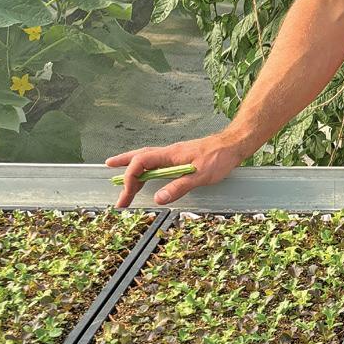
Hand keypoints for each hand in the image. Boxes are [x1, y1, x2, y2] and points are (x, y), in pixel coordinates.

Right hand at [106, 132, 247, 207]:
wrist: (235, 144)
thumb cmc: (220, 158)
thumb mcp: (200, 176)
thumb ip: (179, 187)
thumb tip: (157, 199)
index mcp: (170, 154)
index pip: (141, 163)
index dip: (130, 178)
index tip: (126, 196)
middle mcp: (170, 152)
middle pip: (140, 156)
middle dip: (123, 163)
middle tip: (108, 168)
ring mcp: (176, 154)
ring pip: (149, 157)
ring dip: (134, 165)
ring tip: (121, 172)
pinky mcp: (182, 157)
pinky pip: (158, 161)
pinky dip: (148, 166)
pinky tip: (149, 173)